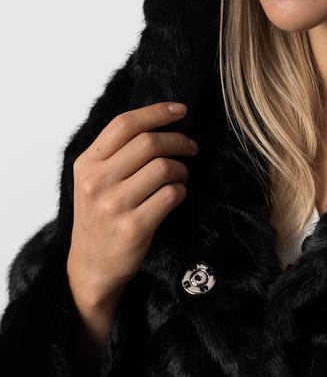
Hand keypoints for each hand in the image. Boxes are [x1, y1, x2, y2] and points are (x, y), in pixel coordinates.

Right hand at [66, 101, 197, 309]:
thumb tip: (158, 121)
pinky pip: (172, 195)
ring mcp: (114, 205)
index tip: (181, 110)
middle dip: (179, 141)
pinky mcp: (134, 227)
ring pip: (164, 167)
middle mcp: (97, 182)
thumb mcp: (93, 180)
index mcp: (86, 164)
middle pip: (149, 143)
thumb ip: (115, 152)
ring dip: (182, 169)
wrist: (92, 266)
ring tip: (181, 176)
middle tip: (191, 147)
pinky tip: (176, 195)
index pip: (124, 124)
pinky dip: (181, 191)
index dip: (157, 112)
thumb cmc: (100, 216)